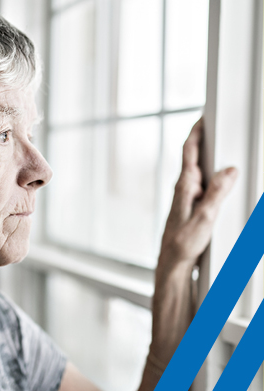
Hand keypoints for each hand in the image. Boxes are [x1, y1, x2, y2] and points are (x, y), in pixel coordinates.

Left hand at [159, 118, 236, 265]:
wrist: (173, 261)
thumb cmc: (182, 242)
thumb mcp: (204, 218)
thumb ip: (217, 193)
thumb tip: (229, 170)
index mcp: (184, 186)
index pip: (188, 151)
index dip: (196, 131)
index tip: (203, 116)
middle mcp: (184, 188)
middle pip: (195, 157)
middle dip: (206, 141)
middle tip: (218, 128)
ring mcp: (187, 197)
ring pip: (201, 172)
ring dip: (211, 160)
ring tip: (224, 152)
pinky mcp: (191, 206)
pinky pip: (204, 185)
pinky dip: (213, 178)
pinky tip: (222, 182)